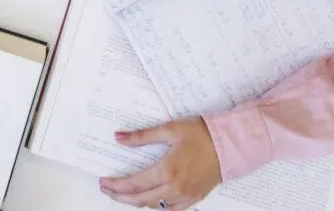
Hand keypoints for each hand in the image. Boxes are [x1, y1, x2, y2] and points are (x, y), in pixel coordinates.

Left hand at [99, 118, 221, 210]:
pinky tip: (151, 200)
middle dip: (120, 196)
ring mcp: (185, 196)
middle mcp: (174, 187)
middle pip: (140, 200)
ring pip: (154, 206)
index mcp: (166, 170)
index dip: (116, 186)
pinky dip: (157, 206)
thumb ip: (141, 136)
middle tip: (107, 190)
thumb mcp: (169, 129)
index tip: (104, 183)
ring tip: (126, 193)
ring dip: (137, 202)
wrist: (229, 144)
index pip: (133, 184)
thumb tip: (119, 138)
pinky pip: (170, 210)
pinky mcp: (194, 198)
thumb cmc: (202, 134)